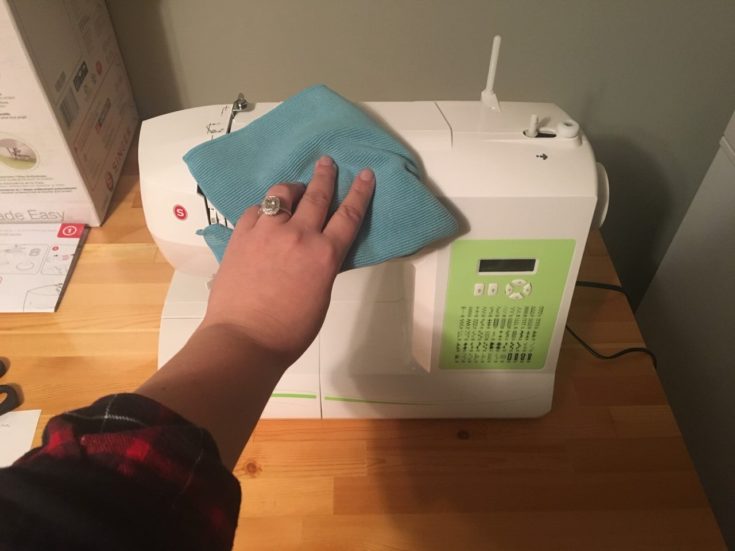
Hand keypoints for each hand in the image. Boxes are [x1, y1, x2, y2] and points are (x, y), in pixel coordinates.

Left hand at [200, 156, 374, 366]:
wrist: (244, 338)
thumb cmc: (290, 330)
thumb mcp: (321, 295)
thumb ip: (321, 265)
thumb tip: (316, 250)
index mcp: (324, 255)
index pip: (349, 215)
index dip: (360, 192)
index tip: (364, 174)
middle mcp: (298, 235)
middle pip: (316, 195)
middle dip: (325, 176)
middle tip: (327, 162)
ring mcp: (267, 232)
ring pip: (282, 195)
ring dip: (292, 189)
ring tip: (294, 190)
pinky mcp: (241, 235)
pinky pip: (256, 210)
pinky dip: (265, 209)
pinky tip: (265, 214)